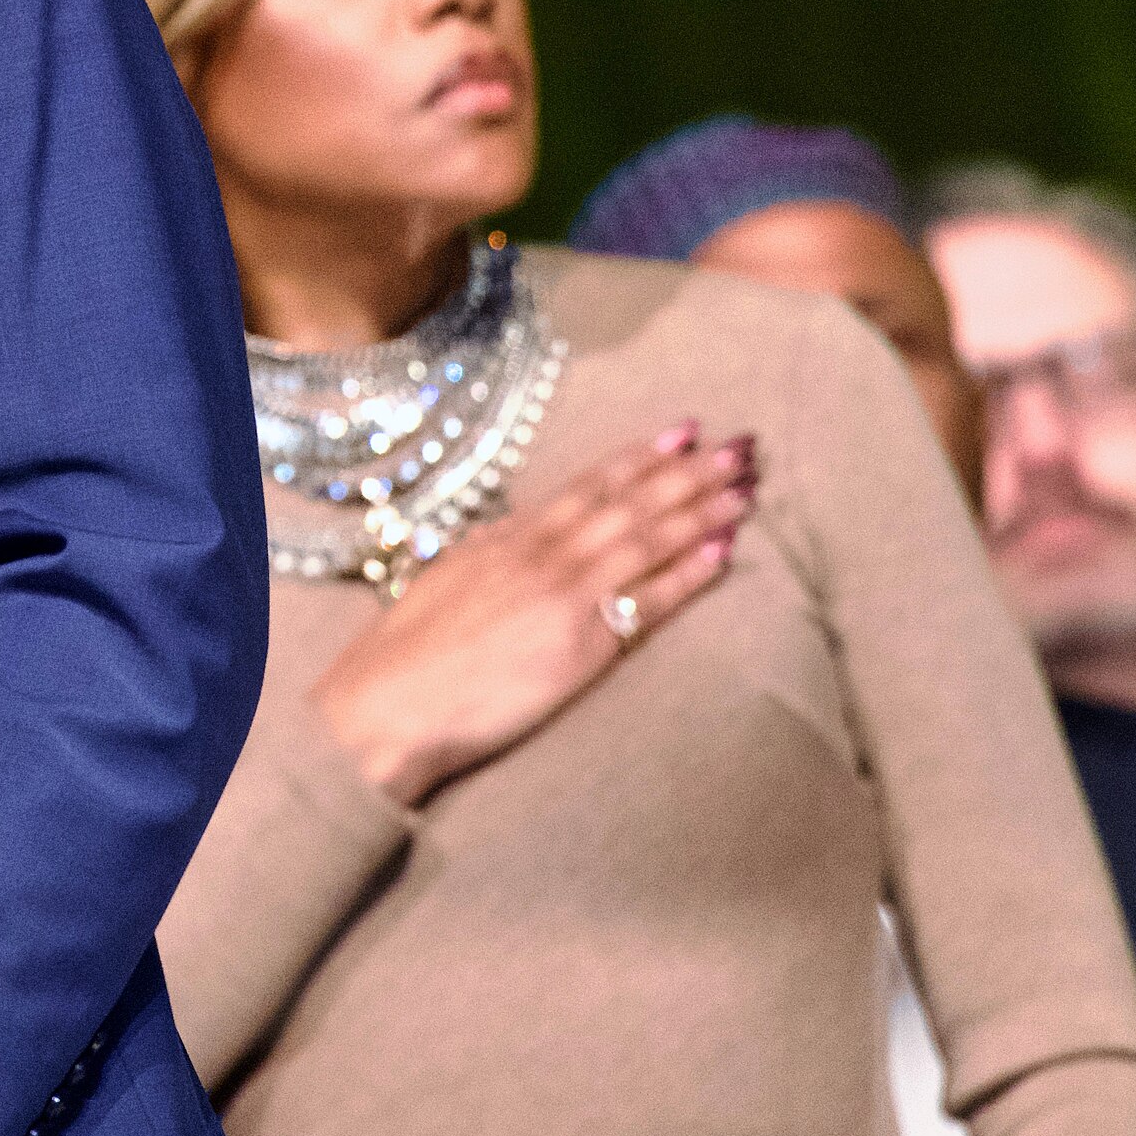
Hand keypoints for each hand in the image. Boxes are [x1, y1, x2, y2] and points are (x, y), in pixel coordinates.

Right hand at [310, 421, 750, 804]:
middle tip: (740, 444)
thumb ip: (488, 552)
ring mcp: (564, 594)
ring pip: (647, 539)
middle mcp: (542, 554)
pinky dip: (688, 572)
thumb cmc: (406, 654)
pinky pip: (649, 599)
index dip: (640, 457)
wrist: (390, 704)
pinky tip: (724, 551)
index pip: (588, 486)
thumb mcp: (445, 579)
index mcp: (508, 538)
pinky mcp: (582, 643)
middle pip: (630, 502)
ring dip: (702, 510)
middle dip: (689, 472)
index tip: (681, 431)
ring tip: (746, 487)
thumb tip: (513, 528)